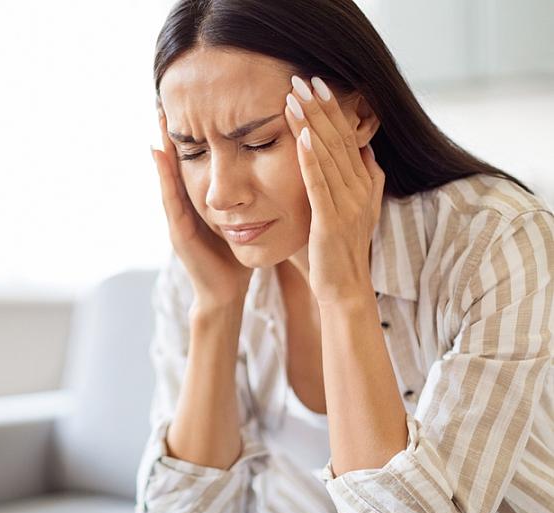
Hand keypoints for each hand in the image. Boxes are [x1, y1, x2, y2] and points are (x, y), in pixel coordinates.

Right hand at [151, 106, 252, 307]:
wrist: (226, 292)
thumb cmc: (236, 256)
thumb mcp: (242, 218)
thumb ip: (246, 196)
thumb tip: (264, 168)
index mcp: (202, 200)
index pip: (197, 159)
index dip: (194, 133)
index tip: (193, 101)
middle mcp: (187, 204)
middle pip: (178, 162)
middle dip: (172, 132)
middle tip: (166, 98)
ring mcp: (179, 216)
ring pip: (170, 173)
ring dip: (163, 145)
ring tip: (159, 116)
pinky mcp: (179, 230)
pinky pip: (170, 197)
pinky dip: (164, 174)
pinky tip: (159, 153)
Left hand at [283, 75, 384, 305]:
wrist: (344, 289)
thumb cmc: (336, 251)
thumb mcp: (348, 209)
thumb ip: (354, 181)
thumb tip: (360, 151)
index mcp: (363, 183)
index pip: (347, 138)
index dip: (332, 110)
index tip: (317, 84)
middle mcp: (360, 189)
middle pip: (339, 139)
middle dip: (320, 107)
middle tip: (302, 79)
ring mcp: (348, 205)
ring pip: (329, 156)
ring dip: (311, 125)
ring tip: (294, 98)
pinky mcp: (331, 220)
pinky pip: (320, 185)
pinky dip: (310, 160)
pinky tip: (299, 137)